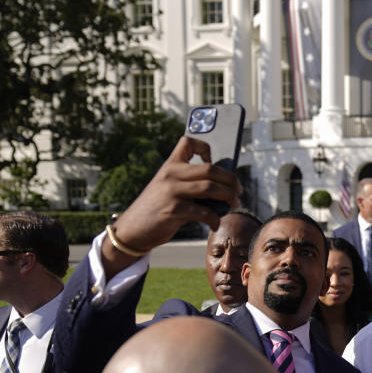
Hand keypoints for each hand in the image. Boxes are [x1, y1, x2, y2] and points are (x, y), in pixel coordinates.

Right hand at [104, 135, 241, 275]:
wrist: (132, 230)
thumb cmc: (157, 209)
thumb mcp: (168, 188)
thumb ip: (189, 183)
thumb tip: (225, 187)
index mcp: (169, 166)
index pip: (188, 142)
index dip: (205, 147)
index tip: (213, 160)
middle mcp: (171, 174)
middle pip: (211, 169)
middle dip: (231, 180)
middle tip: (239, 191)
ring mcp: (172, 191)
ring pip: (211, 187)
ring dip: (228, 196)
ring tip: (234, 203)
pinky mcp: (174, 210)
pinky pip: (205, 212)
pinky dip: (215, 219)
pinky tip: (215, 224)